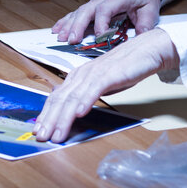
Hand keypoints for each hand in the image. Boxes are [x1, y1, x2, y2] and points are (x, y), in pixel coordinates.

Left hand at [33, 28, 177, 142]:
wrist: (146, 50)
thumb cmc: (125, 68)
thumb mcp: (101, 84)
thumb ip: (87, 94)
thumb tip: (74, 109)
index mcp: (78, 76)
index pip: (56, 97)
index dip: (46, 114)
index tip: (39, 130)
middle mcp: (82, 74)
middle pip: (60, 99)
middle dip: (49, 120)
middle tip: (41, 136)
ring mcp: (94, 73)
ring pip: (74, 97)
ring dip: (63, 117)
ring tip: (57, 133)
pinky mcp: (109, 74)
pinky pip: (94, 89)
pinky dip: (85, 101)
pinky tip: (79, 113)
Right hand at [52, 0, 163, 44]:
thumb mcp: (151, 10)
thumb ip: (146, 23)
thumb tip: (141, 36)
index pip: (105, 9)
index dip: (101, 23)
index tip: (100, 38)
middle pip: (87, 10)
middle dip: (78, 26)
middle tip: (71, 40)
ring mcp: (96, 0)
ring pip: (79, 12)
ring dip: (69, 25)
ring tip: (60, 37)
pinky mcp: (92, 5)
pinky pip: (76, 13)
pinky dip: (66, 21)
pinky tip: (57, 29)